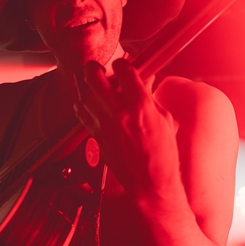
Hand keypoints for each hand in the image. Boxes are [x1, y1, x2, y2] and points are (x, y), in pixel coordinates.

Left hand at [73, 59, 178, 194]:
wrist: (150, 182)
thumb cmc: (161, 155)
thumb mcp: (164, 119)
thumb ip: (150, 96)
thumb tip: (143, 80)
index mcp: (140, 105)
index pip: (124, 69)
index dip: (123, 63)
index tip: (124, 65)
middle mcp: (118, 112)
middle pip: (93, 76)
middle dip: (95, 68)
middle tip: (99, 69)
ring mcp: (103, 123)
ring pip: (83, 93)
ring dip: (87, 87)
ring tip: (95, 87)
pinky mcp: (95, 134)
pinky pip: (80, 111)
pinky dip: (82, 103)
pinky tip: (90, 102)